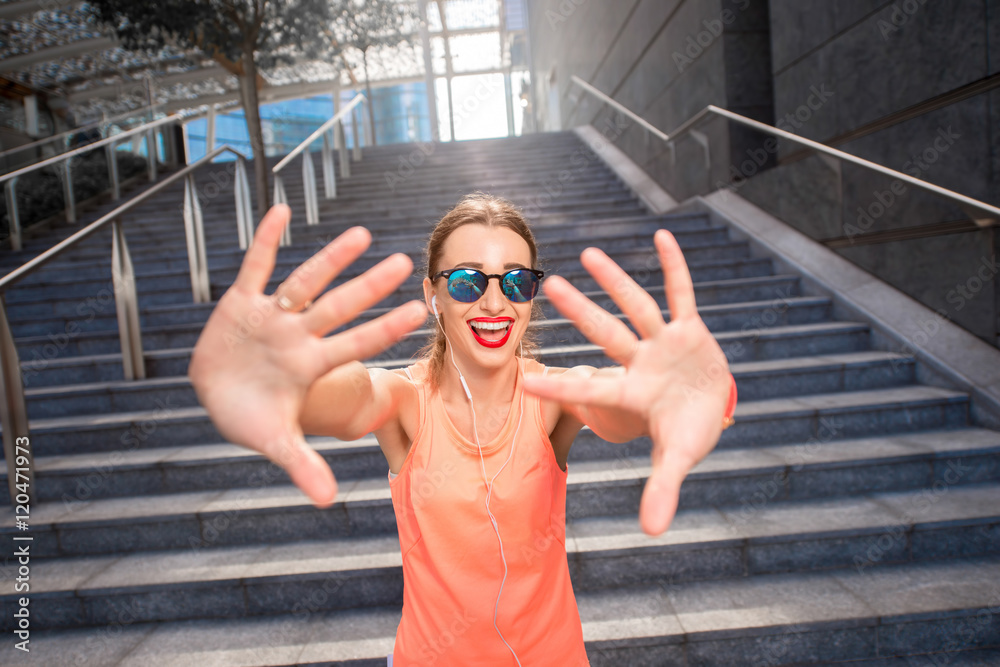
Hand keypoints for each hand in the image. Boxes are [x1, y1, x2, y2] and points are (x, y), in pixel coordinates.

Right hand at [188, 204, 426, 507]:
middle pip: (339, 306)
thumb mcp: (274, 441)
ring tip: (362, 234)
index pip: (357, 343)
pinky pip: (254, 266)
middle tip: (404, 263)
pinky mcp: (240, 303)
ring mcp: (272, 316)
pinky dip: (264, 240)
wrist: (215, 395)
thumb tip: (328, 502)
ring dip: (330, 258)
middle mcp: (298, 335)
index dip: (385, 329)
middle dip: (369, 286)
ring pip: (305, 281)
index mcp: (310, 364)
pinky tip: (281, 212)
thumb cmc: (249, 417)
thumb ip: (302, 465)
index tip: (419, 313)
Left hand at [522, 230, 731, 535]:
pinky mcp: (689, 330)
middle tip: (549, 287)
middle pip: (607, 334)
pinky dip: (675, 267)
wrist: (711, 409)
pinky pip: (681, 292)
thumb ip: (661, 489)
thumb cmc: (688, 433)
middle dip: (581, 313)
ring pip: (636, 306)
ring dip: (616, 280)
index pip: (592, 389)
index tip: (526, 379)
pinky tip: (661, 237)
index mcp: (632, 395)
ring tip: (588, 253)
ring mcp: (663, 344)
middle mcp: (641, 364)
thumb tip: (650, 534)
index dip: (563, 387)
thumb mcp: (677, 459)